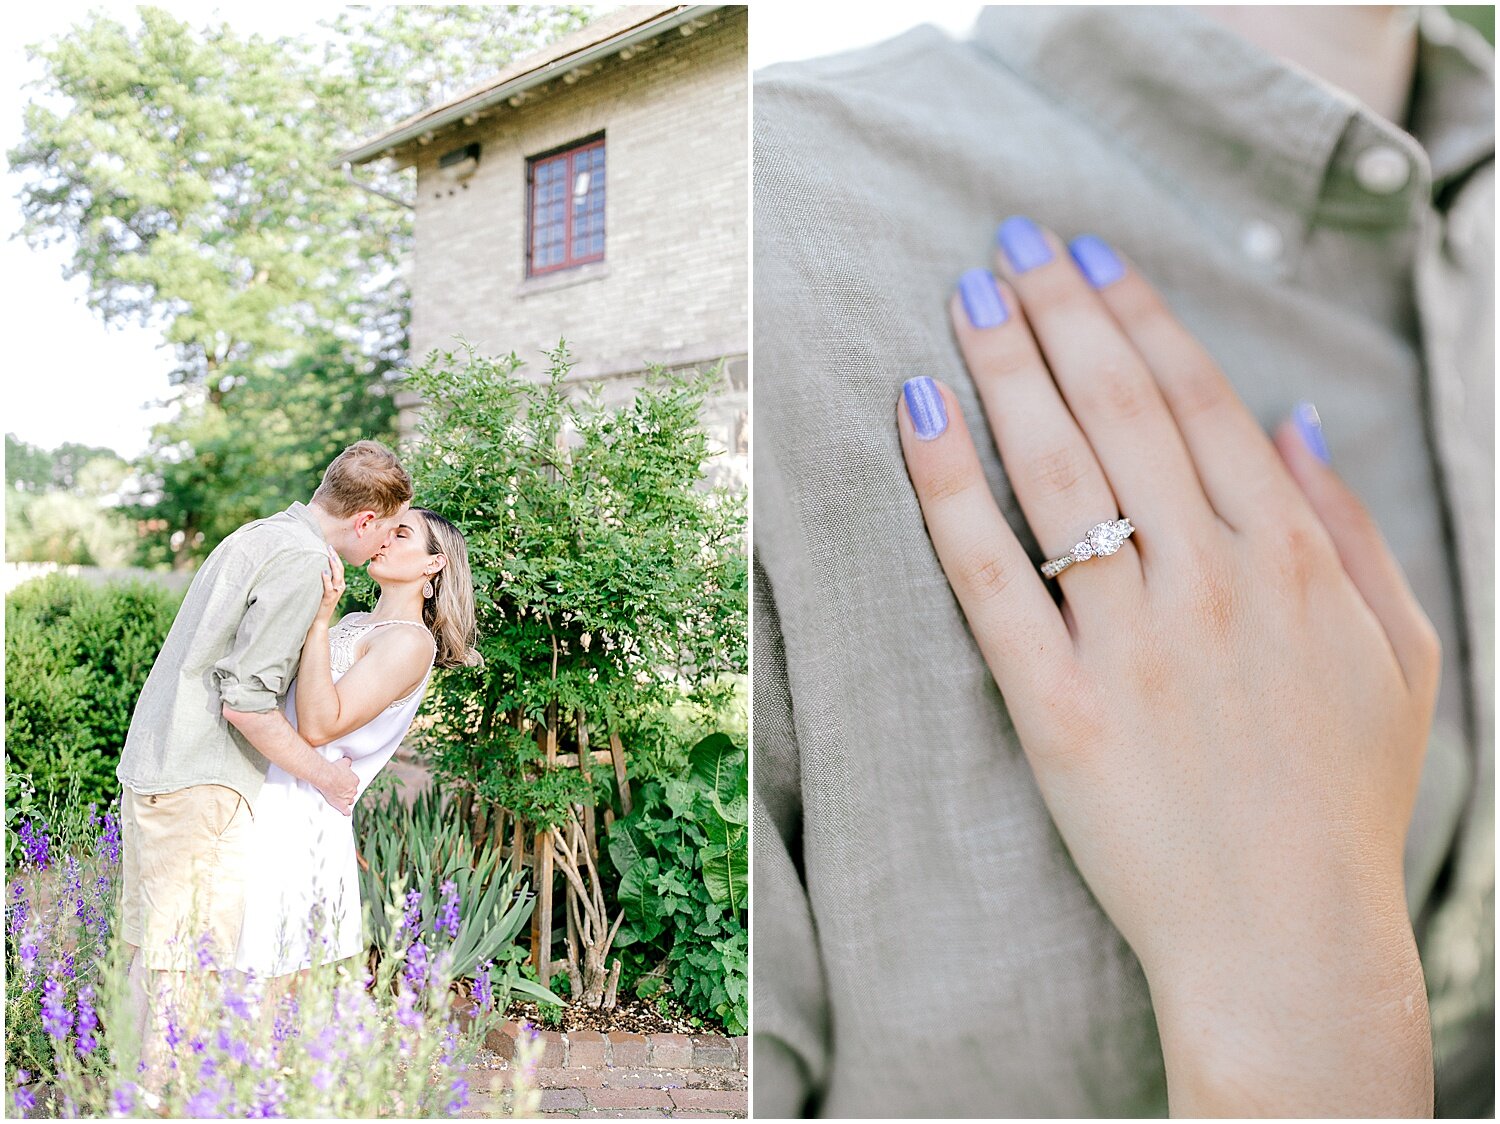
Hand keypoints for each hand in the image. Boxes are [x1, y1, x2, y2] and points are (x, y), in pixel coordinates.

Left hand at [315, 545, 344, 627]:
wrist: (319, 620)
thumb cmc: (318, 603)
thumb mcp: (321, 589)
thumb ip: (321, 579)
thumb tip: (314, 566)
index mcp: (338, 584)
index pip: (339, 567)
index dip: (335, 557)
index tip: (329, 546)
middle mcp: (339, 587)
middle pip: (340, 569)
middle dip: (335, 557)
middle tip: (329, 547)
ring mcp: (335, 593)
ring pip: (337, 576)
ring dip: (333, 565)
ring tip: (329, 556)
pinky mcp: (329, 599)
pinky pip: (329, 587)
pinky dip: (327, 579)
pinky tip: (323, 572)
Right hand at [316, 756, 357, 815]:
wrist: (327, 776)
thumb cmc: (334, 769)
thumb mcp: (344, 762)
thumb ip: (347, 762)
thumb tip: (348, 760)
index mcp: (355, 781)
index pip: (354, 783)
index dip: (349, 784)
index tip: (344, 783)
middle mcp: (353, 790)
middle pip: (352, 792)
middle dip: (348, 791)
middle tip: (340, 789)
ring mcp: (347, 797)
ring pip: (350, 800)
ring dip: (347, 800)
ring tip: (341, 798)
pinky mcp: (341, 804)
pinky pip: (346, 810)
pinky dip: (346, 812)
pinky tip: (347, 813)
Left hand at [897, 220, 1437, 1114]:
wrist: (1287, 943)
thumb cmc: (1339, 801)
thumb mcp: (1399, 655)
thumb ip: (1353, 529)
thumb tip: (1298, 419)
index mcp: (1295, 558)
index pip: (1200, 401)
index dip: (1137, 316)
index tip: (1088, 257)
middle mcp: (1213, 580)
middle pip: (1121, 411)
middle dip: (1061, 313)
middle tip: (1007, 246)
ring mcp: (1132, 641)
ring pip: (1055, 470)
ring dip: (1005, 368)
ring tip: (963, 298)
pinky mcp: (1058, 706)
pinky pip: (989, 573)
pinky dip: (947, 487)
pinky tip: (915, 412)